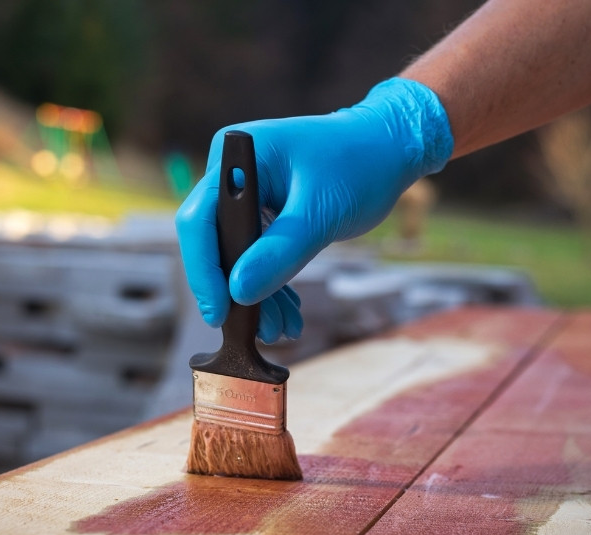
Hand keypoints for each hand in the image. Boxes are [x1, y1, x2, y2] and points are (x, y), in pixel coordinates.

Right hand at [175, 78, 452, 341]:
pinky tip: (288, 312)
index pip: (199, 220)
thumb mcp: (321, 213)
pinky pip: (257, 255)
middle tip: (259, 331)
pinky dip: (272, 285)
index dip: (204, 271)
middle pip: (214, 243)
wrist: (391, 148)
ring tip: (280, 329)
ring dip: (256, 296)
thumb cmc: (361, 164)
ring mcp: (249, 194)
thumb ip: (280, 253)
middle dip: (235, 290)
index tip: (219, 313)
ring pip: (237, 256)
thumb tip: (238, 293)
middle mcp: (234, 175)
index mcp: (237, 158)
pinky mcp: (266, 212)